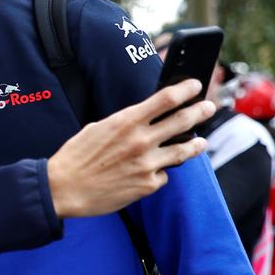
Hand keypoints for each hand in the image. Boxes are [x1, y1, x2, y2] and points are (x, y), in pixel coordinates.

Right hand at [47, 79, 213, 217]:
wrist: (64, 188)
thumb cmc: (76, 156)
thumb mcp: (98, 128)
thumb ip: (125, 124)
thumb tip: (144, 120)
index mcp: (126, 121)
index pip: (165, 99)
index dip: (185, 90)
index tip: (195, 85)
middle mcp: (141, 140)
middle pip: (183, 120)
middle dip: (200, 111)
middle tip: (209, 106)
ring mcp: (147, 164)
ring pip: (184, 150)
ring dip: (196, 144)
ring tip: (201, 142)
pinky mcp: (148, 185)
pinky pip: (163, 175)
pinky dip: (159, 172)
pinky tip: (150, 172)